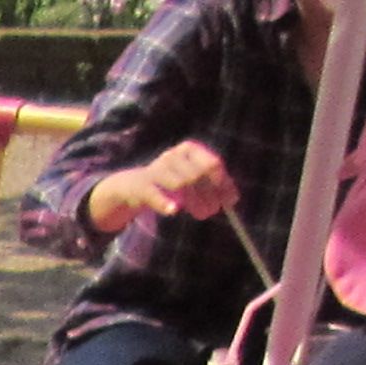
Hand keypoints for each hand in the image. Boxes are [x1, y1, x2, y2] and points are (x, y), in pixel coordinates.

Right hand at [95, 138, 236, 229]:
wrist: (131, 186)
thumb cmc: (168, 182)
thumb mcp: (192, 178)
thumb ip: (212, 185)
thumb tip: (233, 199)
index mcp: (189, 149)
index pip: (212, 163)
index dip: (222, 182)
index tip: (230, 200)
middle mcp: (173, 155)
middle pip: (198, 174)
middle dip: (209, 194)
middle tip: (214, 210)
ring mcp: (156, 170)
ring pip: (181, 184)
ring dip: (194, 202)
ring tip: (201, 213)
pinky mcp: (142, 186)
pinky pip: (156, 194)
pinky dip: (165, 203)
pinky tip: (174, 210)